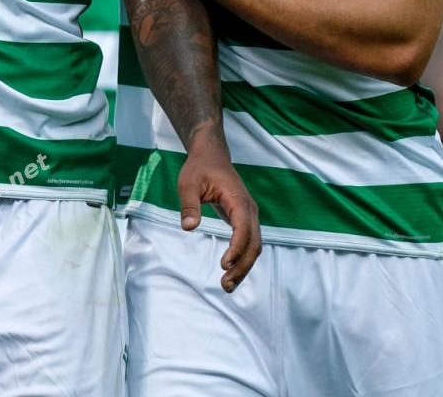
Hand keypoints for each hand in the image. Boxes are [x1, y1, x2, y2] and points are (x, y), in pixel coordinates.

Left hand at [177, 127, 260, 292]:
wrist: (211, 155)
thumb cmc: (199, 168)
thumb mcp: (188, 183)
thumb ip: (189, 205)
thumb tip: (189, 228)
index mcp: (239, 200)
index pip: (244, 229)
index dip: (236, 248)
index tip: (224, 264)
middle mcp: (249, 210)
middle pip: (254, 243)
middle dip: (242, 266)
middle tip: (226, 285)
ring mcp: (249, 215)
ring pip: (255, 246)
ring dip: (244, 267)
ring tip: (228, 285)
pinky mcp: (244, 220)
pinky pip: (249, 243)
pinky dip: (242, 259)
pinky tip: (231, 272)